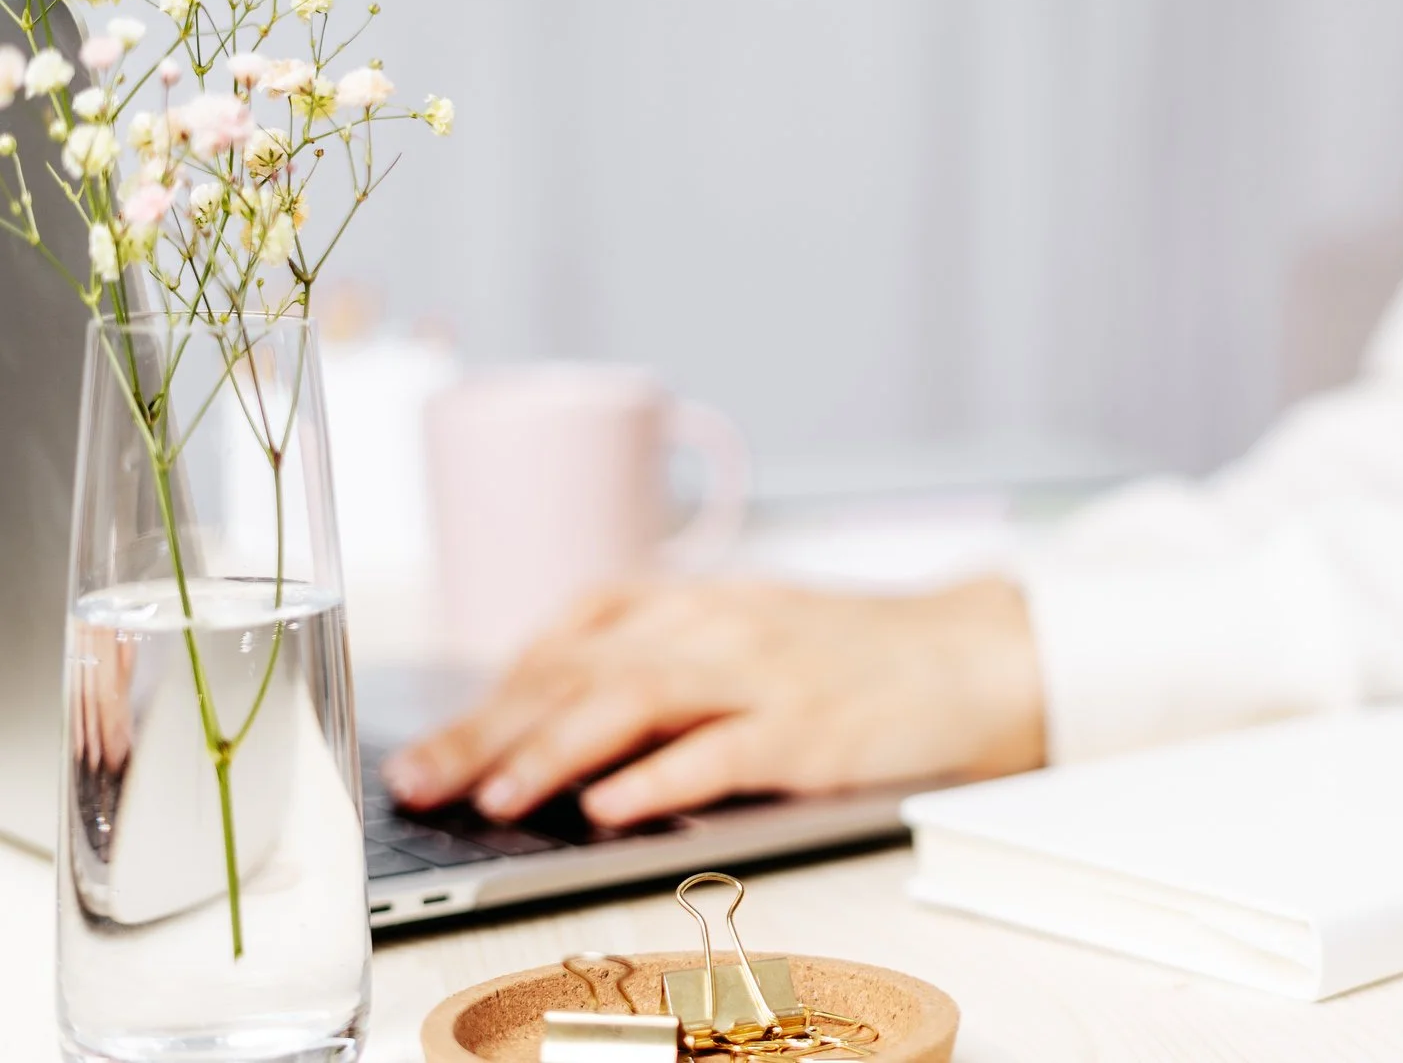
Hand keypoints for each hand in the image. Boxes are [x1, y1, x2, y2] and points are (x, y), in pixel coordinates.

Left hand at [380, 575, 1044, 825]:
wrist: (973, 654)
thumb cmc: (856, 657)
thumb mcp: (750, 636)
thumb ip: (665, 663)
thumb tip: (558, 731)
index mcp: (697, 603)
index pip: (571, 640)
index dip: (492, 694)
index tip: (430, 747)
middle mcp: (718, 626)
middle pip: (582, 671)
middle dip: (490, 729)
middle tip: (421, 782)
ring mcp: (764, 673)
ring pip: (636, 699)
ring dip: (554, 748)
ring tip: (496, 798)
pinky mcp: (811, 727)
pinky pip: (722, 750)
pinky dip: (659, 778)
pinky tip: (608, 807)